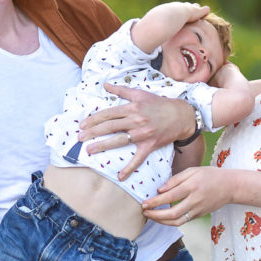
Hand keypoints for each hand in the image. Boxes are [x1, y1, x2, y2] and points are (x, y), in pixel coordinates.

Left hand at [78, 84, 194, 178]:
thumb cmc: (159, 104)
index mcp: (132, 107)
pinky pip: (138, 158)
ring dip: (103, 146)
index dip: (94, 119)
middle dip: (93, 132)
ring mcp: (143, 134)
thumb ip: (121, 90)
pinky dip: (129, 168)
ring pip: (119, 140)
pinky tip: (120, 176)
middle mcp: (136, 120)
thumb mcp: (140, 93)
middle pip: (110, 127)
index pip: (108, 113)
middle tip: (80, 138)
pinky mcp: (150, 145)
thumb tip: (105, 85)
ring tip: (90, 150)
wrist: (181, 115)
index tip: (82, 125)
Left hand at [141, 165, 233, 224]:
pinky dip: (170, 221)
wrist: (230, 186)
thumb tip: (160, 190)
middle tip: (144, 212)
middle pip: (172, 214)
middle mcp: (195, 200)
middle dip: (156, 215)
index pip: (170, 196)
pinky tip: (162, 217)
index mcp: (192, 186)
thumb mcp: (193, 171)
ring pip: (177, 221)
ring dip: (161, 221)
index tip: (144, 203)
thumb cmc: (210, 175)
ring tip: (151, 216)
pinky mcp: (199, 215)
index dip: (155, 202)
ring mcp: (198, 210)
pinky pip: (183, 221)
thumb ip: (175, 180)